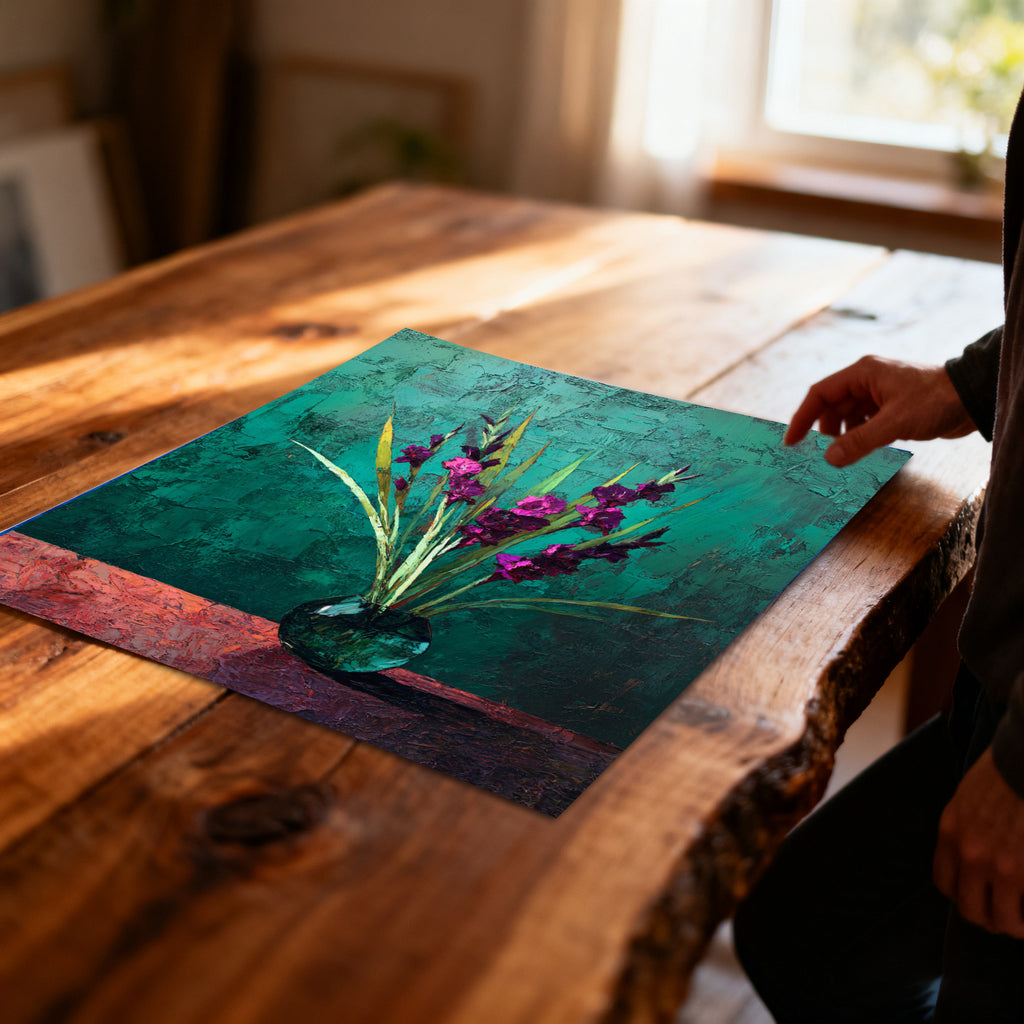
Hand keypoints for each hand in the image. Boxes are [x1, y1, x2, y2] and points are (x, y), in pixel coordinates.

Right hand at [784, 356, 975, 466]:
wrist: (972, 398)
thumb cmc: (935, 400)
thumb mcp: (894, 423)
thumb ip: (859, 441)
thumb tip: (829, 459)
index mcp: (862, 373)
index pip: (820, 394)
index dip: (803, 418)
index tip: (792, 441)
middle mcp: (867, 381)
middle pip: (831, 406)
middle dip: (823, 430)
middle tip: (817, 454)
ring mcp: (879, 394)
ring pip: (847, 416)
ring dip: (841, 435)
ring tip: (841, 455)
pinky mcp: (890, 407)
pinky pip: (863, 422)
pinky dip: (857, 436)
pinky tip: (859, 450)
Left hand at [933, 748, 1023, 937]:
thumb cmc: (1006, 773)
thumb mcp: (968, 798)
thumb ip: (966, 829)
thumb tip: (972, 859)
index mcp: (951, 832)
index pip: (945, 884)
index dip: (963, 896)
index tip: (980, 898)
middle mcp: (970, 853)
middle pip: (970, 910)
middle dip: (990, 918)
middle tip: (1007, 917)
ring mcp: (1001, 866)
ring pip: (1003, 920)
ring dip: (1015, 925)